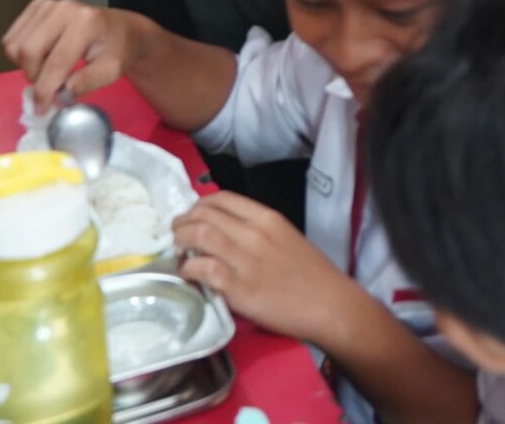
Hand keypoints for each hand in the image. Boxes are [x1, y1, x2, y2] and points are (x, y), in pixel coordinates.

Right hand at [2, 0, 136, 105]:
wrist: (121, 28)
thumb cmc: (117, 50)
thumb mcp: (112, 71)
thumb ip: (87, 83)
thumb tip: (59, 96)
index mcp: (87, 22)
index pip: (56, 62)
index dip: (45, 90)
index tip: (41, 109)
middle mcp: (64, 8)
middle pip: (28, 51)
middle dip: (34, 77)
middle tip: (48, 87)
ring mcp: (47, 4)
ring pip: (15, 45)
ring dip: (25, 66)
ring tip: (47, 70)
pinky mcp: (36, 6)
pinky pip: (11, 37)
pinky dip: (20, 54)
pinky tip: (41, 56)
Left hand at [174, 192, 351, 342]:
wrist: (328, 304)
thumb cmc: (312, 274)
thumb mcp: (287, 238)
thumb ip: (258, 232)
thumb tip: (226, 233)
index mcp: (268, 218)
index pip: (223, 199)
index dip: (199, 204)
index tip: (191, 215)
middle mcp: (254, 233)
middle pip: (205, 215)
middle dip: (183, 222)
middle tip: (176, 233)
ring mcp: (244, 259)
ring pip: (199, 236)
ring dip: (180, 241)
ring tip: (176, 249)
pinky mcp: (237, 287)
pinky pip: (202, 269)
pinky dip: (188, 268)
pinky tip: (187, 273)